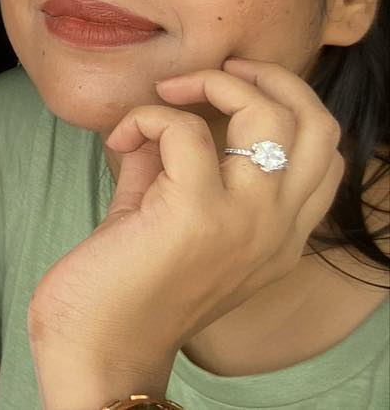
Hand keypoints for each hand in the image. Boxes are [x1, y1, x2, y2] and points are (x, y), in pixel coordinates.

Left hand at [27, 58, 342, 405]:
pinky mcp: (196, 214)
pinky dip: (146, 117)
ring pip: (266, 113)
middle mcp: (278, 229)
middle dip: (264, 76)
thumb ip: (176, 167)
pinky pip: (183, 129)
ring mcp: (244, 221)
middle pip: (317, 121)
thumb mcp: (168, 216)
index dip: (286, 99)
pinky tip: (118, 140)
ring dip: (206, 85)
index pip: (326, 149)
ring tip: (163, 97)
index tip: (229, 88)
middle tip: (207, 77)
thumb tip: (163, 116)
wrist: (99, 349)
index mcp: (282, 234)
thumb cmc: (124, 284)